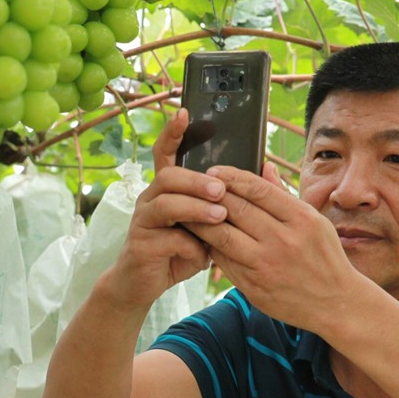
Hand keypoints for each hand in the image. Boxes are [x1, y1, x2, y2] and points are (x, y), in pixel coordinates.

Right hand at [108, 109, 227, 307]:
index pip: (165, 153)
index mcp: (166, 189)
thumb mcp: (201, 226)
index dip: (172, 132)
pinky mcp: (141, 245)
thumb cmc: (178, 251)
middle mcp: (150, 199)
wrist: (142, 285)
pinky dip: (190, 247)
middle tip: (222, 190)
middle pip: (169, 176)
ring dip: (195, 208)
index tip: (184, 112)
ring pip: (165, 203)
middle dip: (197, 180)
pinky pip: (167, 239)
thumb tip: (258, 178)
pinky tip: (203, 257)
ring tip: (219, 217)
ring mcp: (142, 221)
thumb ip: (218, 205)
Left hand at [187, 164, 360, 330]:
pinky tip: (201, 237)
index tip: (213, 171)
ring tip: (188, 210)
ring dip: (201, 221)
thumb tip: (264, 167)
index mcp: (300, 219)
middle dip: (210, 195)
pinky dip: (210, 247)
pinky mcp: (254, 287)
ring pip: (223, 236)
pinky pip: (224, 262)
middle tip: (192, 186)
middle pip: (236, 210)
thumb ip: (285, 195)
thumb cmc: (325, 257)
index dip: (230, 177)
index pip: (257, 189)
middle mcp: (283, 241)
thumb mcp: (314, 221)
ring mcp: (267, 266)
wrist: (336, 303)